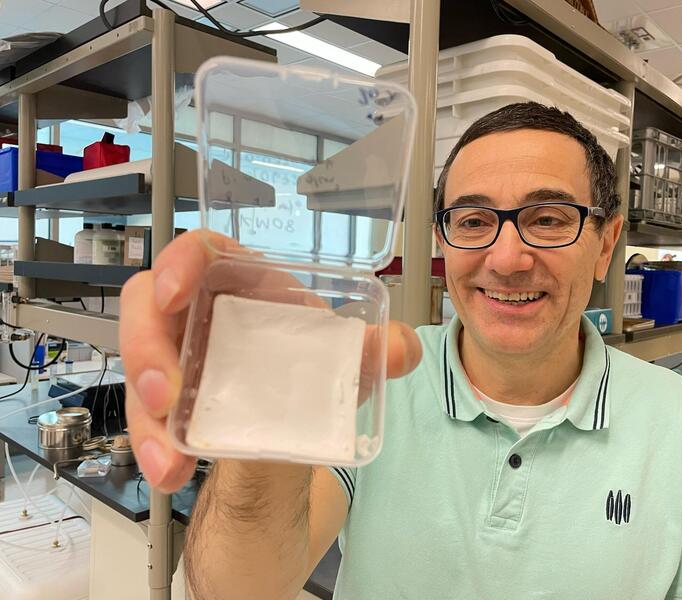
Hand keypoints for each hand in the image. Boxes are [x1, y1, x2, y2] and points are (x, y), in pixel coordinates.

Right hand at [120, 230, 421, 492]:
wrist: (297, 428)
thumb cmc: (314, 374)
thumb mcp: (345, 366)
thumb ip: (374, 352)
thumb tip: (403, 347)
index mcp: (248, 286)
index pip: (204, 251)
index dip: (179, 262)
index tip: (172, 293)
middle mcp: (205, 314)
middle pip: (149, 308)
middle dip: (146, 352)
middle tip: (167, 398)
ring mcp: (179, 356)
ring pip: (139, 368)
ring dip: (146, 415)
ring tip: (172, 457)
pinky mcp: (168, 400)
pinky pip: (145, 415)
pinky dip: (155, 445)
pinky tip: (172, 471)